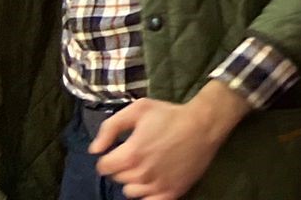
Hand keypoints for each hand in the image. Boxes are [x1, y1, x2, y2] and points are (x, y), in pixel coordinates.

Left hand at [91, 87, 244, 199]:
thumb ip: (110, 128)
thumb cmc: (170, 115)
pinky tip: (155, 180)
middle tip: (140, 153)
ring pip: (130, 192)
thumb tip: (95, 150)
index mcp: (130, 155)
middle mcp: (141, 174)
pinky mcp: (170, 193)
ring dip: (135, 181)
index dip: (110, 157)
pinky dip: (148, 193)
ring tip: (149, 166)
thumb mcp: (139, 109)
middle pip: (117, 179)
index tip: (121, 149)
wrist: (205, 124)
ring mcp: (156, 186)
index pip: (103, 167)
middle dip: (123, 167)